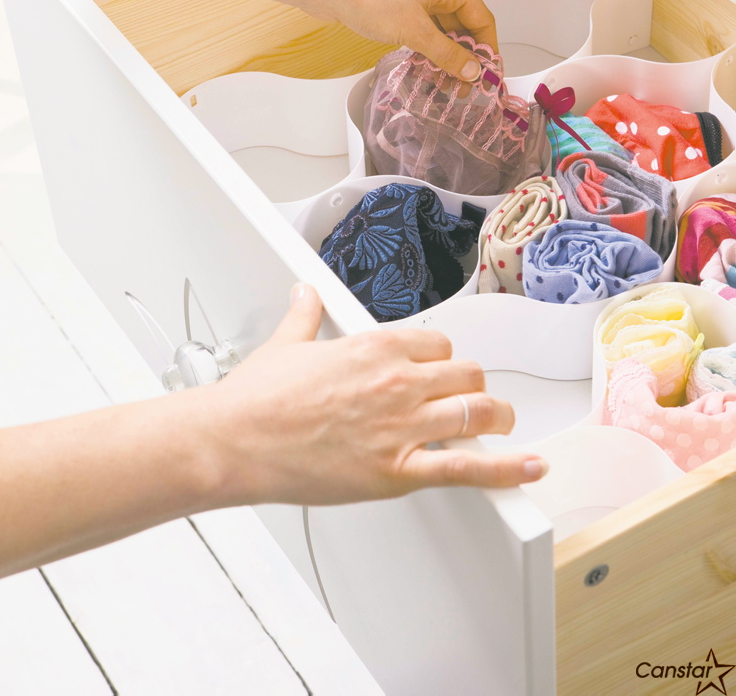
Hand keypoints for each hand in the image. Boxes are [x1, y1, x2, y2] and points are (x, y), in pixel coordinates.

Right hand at [199, 285, 545, 506]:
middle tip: (471, 399)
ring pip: (477, 412)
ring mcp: (402, 425)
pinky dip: (505, 470)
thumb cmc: (257, 399)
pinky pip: (467, 467)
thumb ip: (305, 315)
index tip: (442, 372)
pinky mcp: (398, 469)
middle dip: (474, 387)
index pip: (439, 344)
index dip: (445, 360)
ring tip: (500, 425)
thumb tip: (305, 294)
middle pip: (467, 374)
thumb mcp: (285, 343)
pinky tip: (528, 467)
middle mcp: (397, 380)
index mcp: (375, 345)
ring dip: (496, 419)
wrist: (235, 441)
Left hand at [333, 0, 498, 82]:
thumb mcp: (414, 31)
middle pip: (463, 28)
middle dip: (465, 58)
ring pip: (442, 33)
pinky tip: (427, 71)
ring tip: (445, 86)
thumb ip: (447, 53)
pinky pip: (424, 33)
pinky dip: (428, 52)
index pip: (482, 20)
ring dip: (445, 58)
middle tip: (464, 88)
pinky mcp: (401, 8)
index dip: (488, 50)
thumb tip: (472, 71)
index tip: (488, 76)